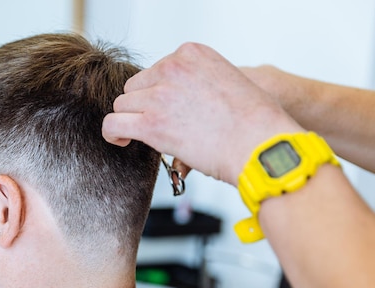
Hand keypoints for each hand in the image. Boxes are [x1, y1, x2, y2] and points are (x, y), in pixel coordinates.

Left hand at [103, 43, 302, 184]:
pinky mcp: (150, 123)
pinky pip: (112, 124)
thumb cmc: (255, 123)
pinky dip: (112, 134)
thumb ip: (196, 87)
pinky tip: (122, 141)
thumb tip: (176, 111)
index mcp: (191, 54)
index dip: (160, 94)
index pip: (155, 71)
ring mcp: (160, 94)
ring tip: (151, 137)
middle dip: (145, 107)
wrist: (262, 145)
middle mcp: (172, 67)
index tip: (172, 111)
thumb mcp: (228, 84)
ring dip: (133, 121)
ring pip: (123, 105)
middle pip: (135, 87)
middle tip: (163, 127)